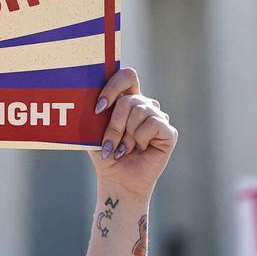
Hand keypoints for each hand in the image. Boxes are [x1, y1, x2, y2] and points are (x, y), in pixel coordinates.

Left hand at [88, 68, 176, 197]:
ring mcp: (158, 117)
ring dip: (126, 135)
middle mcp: (144, 105)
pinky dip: (140, 138)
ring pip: (139, 110)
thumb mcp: (94, 130)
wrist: (118, 180)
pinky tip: (140, 149)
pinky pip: (153, 123)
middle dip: (114, 124)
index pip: (127, 76)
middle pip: (128, 99)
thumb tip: (87, 95)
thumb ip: (95, 111)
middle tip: (109, 144)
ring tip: (124, 149)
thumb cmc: (106, 153)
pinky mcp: (168, 131)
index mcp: (127, 99)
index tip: (99, 108)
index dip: (113, 87)